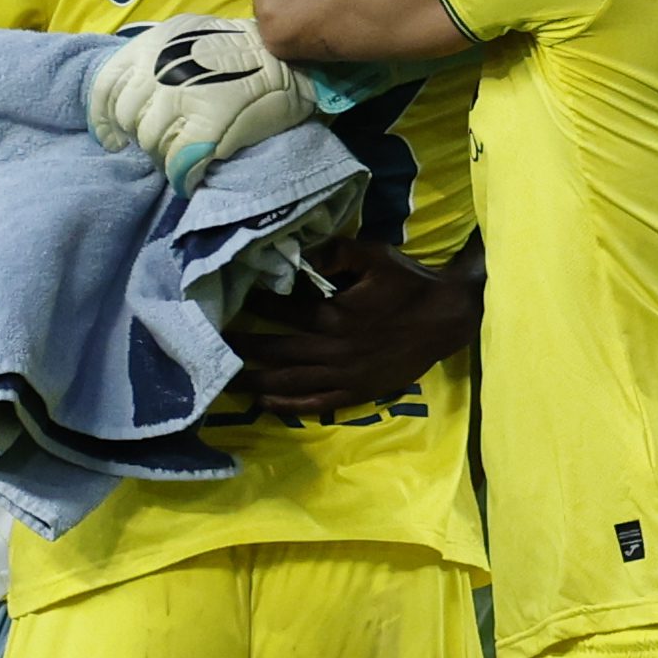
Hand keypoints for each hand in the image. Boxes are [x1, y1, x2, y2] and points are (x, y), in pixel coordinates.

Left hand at [85, 14, 309, 188]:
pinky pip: (177, 163)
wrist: (289, 62)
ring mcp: (182, 98)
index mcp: (152, 45)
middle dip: (140, 137)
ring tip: (179, 159)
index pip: (105, 85)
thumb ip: (157, 59)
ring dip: (161, 157)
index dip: (103, 118)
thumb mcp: (187, 38)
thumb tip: (133, 95)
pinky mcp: (206, 125)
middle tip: (160, 146)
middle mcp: (159, 69)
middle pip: (127, 118)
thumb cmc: (240, 52)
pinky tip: (190, 177)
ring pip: (150, 142)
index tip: (112, 138)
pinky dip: (181, 176)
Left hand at [227, 238, 480, 414]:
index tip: (227, 300)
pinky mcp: (356, 391)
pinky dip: (287, 405)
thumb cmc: (408, 283)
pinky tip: (264, 403)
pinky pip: (315, 402)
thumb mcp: (373, 256)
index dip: (253, 305)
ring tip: (225, 379)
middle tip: (209, 345)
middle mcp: (333, 349)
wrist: (447, 318)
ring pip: (289, 382)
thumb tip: (296, 252)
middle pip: (276, 351)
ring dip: (255, 381)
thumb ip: (334, 252)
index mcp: (334, 315)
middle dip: (241, 347)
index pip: (281, 310)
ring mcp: (344, 374)